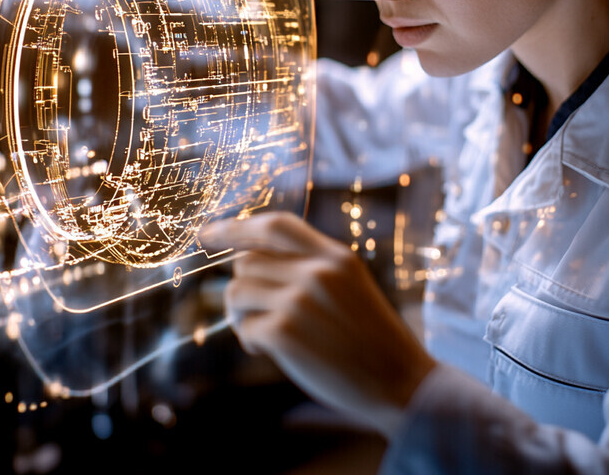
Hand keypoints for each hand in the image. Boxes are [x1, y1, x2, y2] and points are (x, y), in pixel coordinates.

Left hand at [198, 211, 434, 438]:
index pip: (274, 225)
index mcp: (335, 255)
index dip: (235, 227)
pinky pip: (244, 328)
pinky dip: (249, 341)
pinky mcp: (285, 334)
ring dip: (240, 315)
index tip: (206, 233)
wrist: (402, 383)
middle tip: (253, 311)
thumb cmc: (371, 338)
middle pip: (246, 261)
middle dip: (242, 286)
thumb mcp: (350, 284)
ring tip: (261, 333)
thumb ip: (310, 265)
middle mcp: (317, 271)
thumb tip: (249, 258)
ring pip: (237, 292)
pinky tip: (267, 351)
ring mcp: (300, 301)